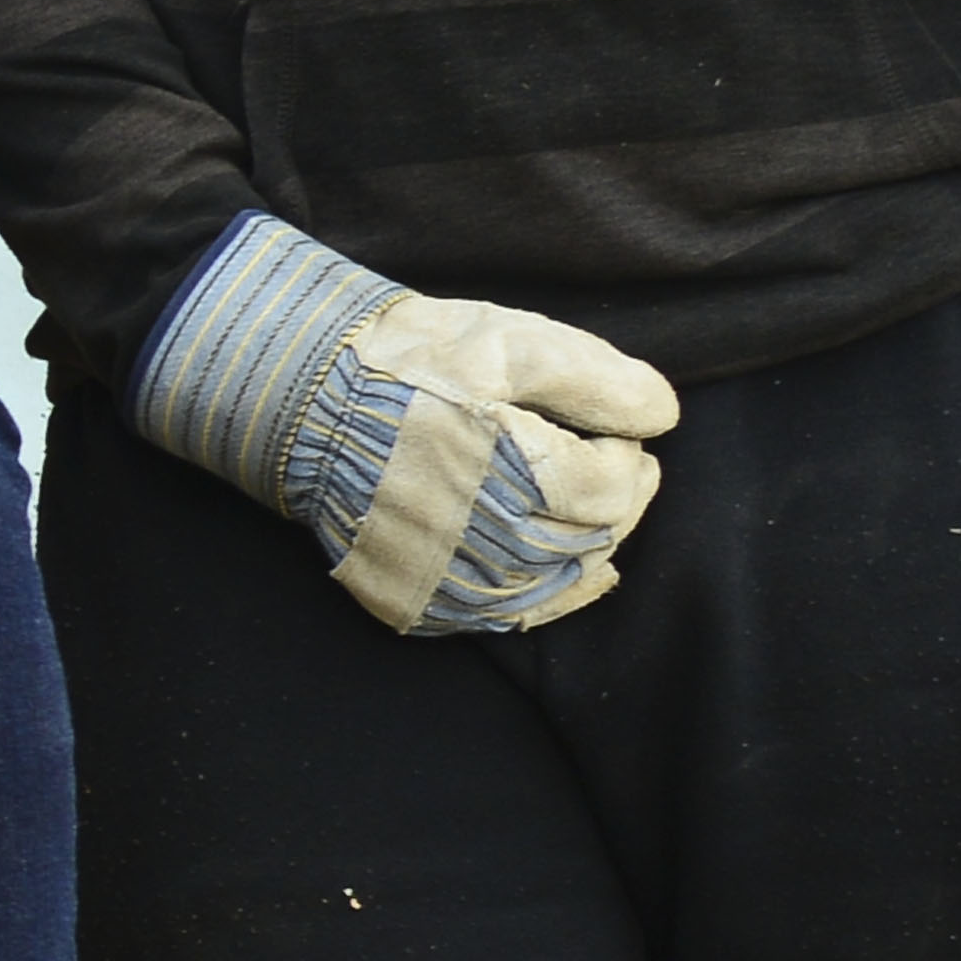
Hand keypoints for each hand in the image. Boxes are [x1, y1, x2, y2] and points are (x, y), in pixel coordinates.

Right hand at [128, 208, 677, 637]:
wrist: (299, 397)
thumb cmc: (410, 362)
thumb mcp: (512, 342)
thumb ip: (599, 379)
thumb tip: (662, 419)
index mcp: (513, 471)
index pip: (615, 488)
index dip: (629, 457)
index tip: (614, 432)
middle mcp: (481, 538)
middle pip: (591, 540)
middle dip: (614, 501)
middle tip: (604, 465)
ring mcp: (443, 578)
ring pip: (552, 586)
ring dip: (580, 548)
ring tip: (571, 506)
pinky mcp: (411, 599)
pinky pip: (495, 619)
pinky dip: (532, 596)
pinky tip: (539, 563)